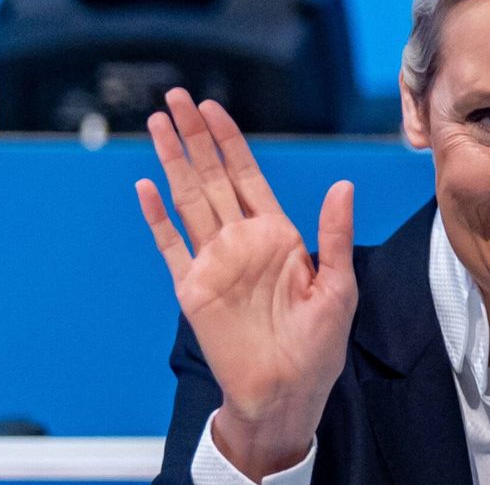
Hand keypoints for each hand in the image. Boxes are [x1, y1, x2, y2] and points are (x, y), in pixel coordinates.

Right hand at [135, 88, 356, 476]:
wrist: (287, 392)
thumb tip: (342, 185)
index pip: (248, 175)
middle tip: (177, 97)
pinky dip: (158, 218)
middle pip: (212, 176)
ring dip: (173, 162)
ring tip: (158, 124)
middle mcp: (242, 240)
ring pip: (188, 200)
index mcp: (278, 235)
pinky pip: (171, 246)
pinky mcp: (193, 289)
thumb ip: (334, 234)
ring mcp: (214, 262)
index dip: (230, 141)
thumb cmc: (319, 345)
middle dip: (195, 136)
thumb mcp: (339, 285)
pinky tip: (147, 187)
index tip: (214, 108)